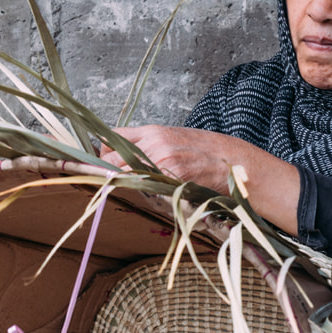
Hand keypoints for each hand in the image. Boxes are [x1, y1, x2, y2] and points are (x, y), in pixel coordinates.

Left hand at [100, 126, 300, 233]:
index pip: (110, 138)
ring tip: (128, 193)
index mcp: (153, 132)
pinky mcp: (171, 183)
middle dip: (102, 173)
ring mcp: (161, 164)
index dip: (98, 154)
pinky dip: (143, 199)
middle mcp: (153, 145)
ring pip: (121, 178)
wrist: (240, 166)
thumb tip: (118, 160)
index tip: (91, 164)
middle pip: (108, 160)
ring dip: (120, 187)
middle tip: (101, 184)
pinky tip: (153, 200)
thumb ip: (148, 148)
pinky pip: (143, 193)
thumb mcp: (176, 141)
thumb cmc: (208, 156)